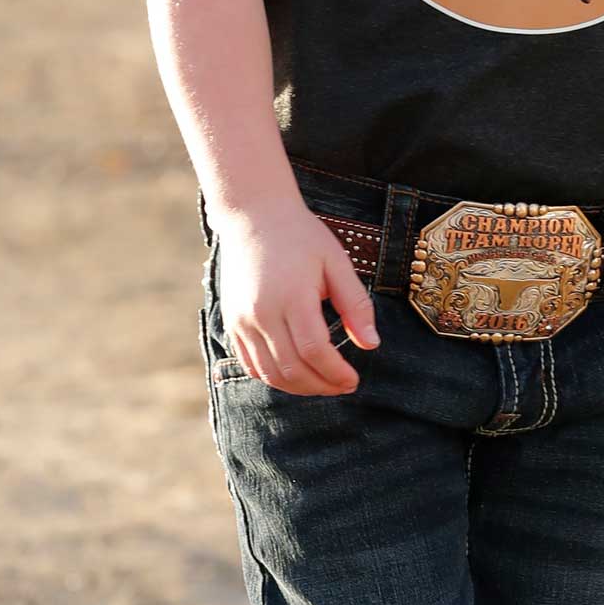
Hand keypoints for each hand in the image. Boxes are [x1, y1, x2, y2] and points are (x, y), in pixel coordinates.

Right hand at [214, 200, 380, 395]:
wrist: (253, 216)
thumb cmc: (301, 236)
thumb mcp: (336, 262)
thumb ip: (355, 304)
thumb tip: (372, 344)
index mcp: (293, 296)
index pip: (316, 351)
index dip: (336, 373)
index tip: (353, 380)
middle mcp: (262, 313)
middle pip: (292, 369)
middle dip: (321, 386)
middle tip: (342, 386)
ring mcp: (242, 320)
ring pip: (269, 374)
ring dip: (298, 387)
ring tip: (322, 384)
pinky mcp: (231, 323)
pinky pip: (250, 364)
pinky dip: (273, 377)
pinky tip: (294, 375)